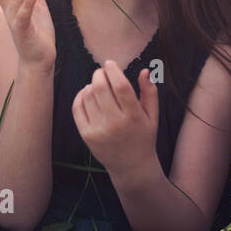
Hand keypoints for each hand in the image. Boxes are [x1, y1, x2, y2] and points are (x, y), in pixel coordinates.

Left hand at [72, 62, 158, 179]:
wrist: (131, 167)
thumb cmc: (144, 137)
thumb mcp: (153, 116)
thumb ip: (150, 92)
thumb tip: (145, 70)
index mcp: (134, 116)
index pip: (120, 86)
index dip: (113, 70)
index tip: (110, 63)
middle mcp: (115, 123)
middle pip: (100, 88)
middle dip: (99, 74)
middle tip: (102, 72)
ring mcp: (99, 130)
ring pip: (87, 96)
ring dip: (91, 85)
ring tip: (98, 85)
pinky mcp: (87, 135)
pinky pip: (77, 108)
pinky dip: (80, 96)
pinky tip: (87, 93)